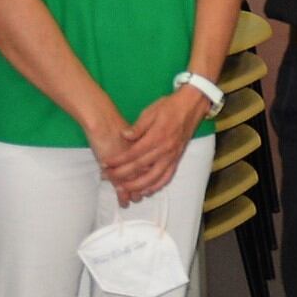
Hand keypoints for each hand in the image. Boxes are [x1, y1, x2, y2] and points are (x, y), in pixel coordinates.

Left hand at [105, 87, 207, 204]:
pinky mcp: (177, 159)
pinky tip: (146, 191)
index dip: (118, 161)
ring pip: (154, 177)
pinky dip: (156, 186)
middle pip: (140, 167)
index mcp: (156, 136)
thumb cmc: (169, 107)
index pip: (133, 153)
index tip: (105, 164)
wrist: (191, 106)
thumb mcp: (150, 112)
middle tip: (108, 178)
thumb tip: (124, 135)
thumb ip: (138, 127)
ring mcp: (172, 156)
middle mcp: (165, 149)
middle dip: (122, 175)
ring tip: (124, 189)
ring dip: (138, 186)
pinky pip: (167, 177)